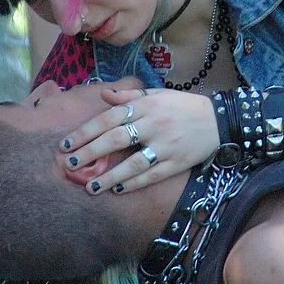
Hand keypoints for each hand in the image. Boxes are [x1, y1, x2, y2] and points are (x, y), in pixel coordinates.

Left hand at [59, 87, 219, 193]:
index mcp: (146, 105)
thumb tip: (103, 95)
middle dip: (90, 153)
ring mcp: (166, 145)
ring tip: (91, 187)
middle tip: (69, 165)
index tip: (65, 144)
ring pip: (133, 162)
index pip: (109, 119)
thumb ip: (129, 95)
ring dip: (110, 176)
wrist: (218, 119)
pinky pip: (152, 174)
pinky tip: (118, 189)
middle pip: (116, 139)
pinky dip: (134, 183)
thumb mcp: (157, 94)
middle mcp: (154, 124)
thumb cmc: (182, 106)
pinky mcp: (177, 162)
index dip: (85, 132)